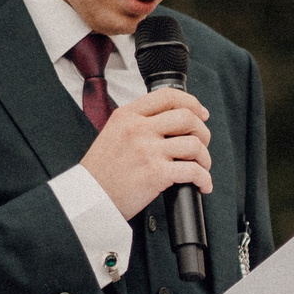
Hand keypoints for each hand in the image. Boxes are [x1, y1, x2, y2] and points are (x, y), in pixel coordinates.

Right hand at [80, 88, 211, 217]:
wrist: (89, 197)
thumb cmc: (101, 170)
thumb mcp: (113, 132)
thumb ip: (138, 123)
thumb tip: (171, 123)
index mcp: (127, 115)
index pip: (167, 96)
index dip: (191, 103)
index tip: (201, 113)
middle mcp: (138, 129)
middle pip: (187, 118)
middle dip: (202, 132)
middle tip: (201, 144)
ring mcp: (148, 150)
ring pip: (194, 145)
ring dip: (204, 158)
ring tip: (201, 167)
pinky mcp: (156, 173)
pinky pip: (193, 171)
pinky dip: (204, 179)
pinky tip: (202, 184)